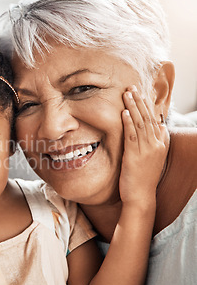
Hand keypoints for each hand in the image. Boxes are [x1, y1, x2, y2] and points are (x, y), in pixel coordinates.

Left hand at [119, 86, 168, 206]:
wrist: (141, 197)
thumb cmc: (142, 178)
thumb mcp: (151, 158)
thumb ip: (153, 142)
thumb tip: (153, 128)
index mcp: (160, 144)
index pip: (154, 120)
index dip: (147, 105)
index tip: (140, 93)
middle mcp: (156, 145)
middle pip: (147, 118)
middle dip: (139, 101)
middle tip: (132, 87)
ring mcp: (146, 150)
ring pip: (140, 123)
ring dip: (133, 107)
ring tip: (127, 94)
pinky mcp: (135, 155)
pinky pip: (132, 135)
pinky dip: (128, 122)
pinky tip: (124, 112)